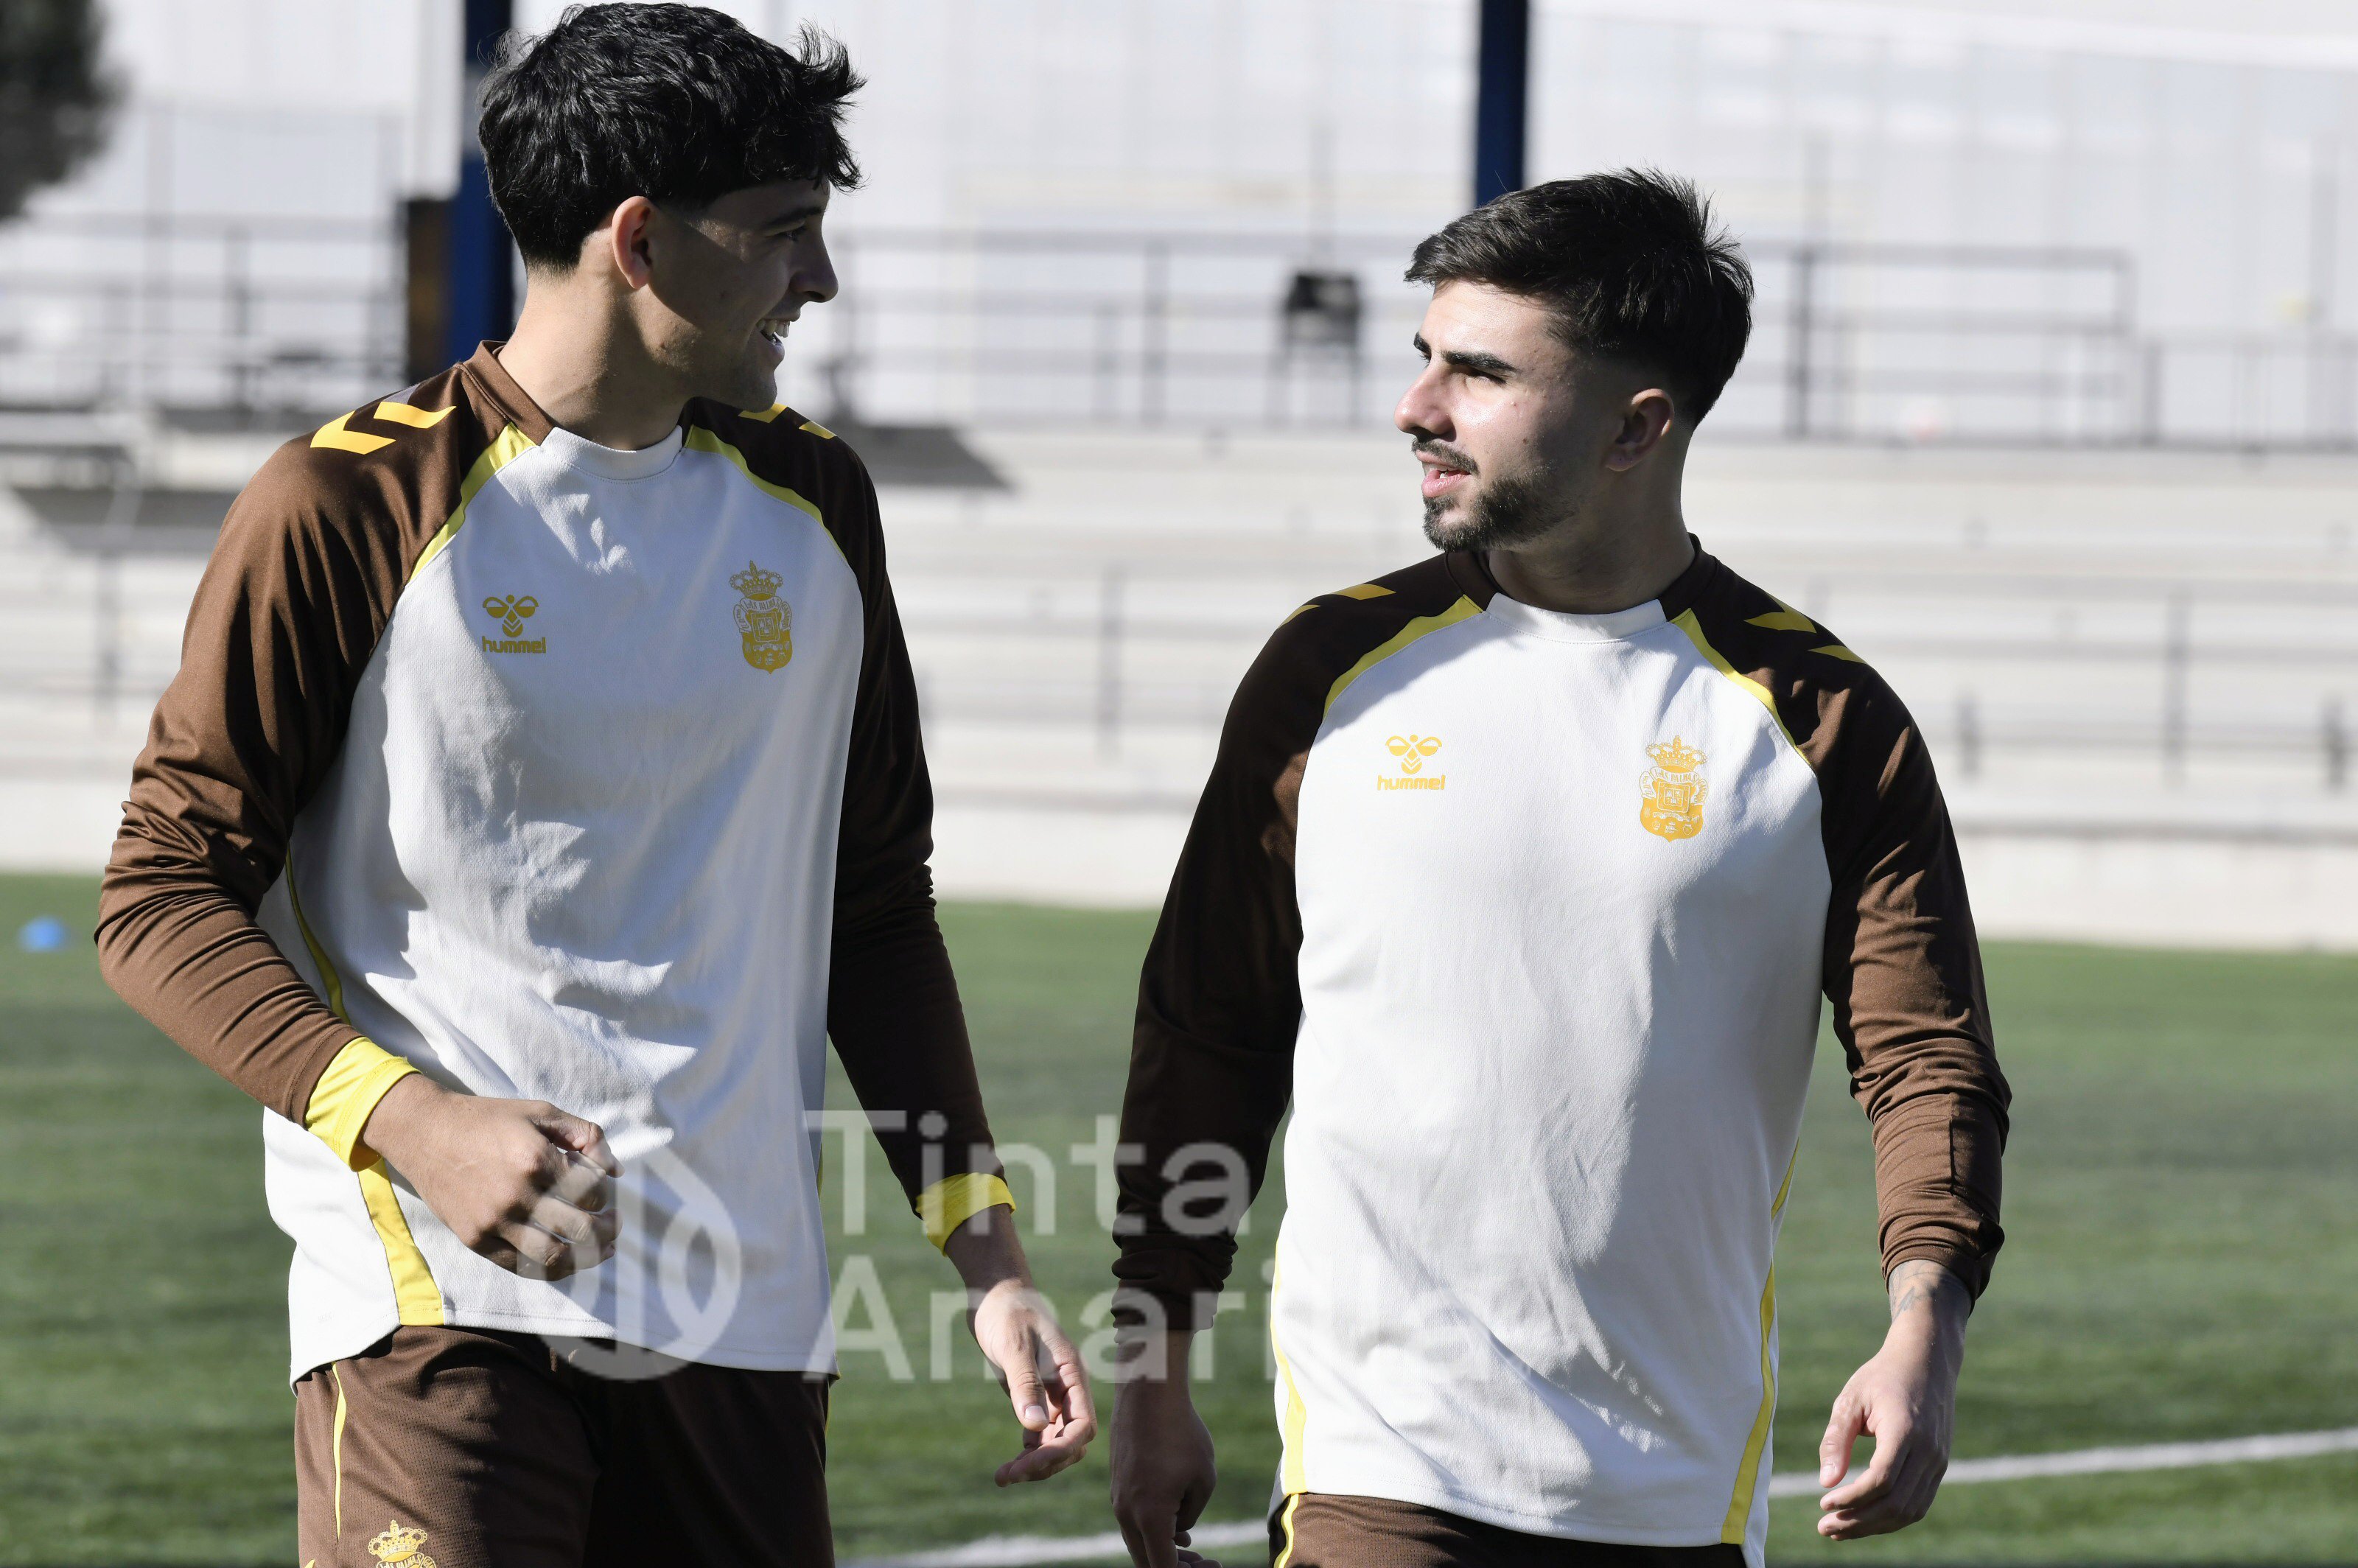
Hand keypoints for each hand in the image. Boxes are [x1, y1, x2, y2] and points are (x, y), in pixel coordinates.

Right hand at [359, 1073, 619, 1278]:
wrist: (425, 1133)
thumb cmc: (488, 1119)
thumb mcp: (540, 1112)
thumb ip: (584, 1135)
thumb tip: (617, 1169)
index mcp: (536, 1158)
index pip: (591, 1191)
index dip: (605, 1194)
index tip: (603, 1192)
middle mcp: (516, 1194)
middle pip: (579, 1228)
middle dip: (606, 1230)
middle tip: (614, 1225)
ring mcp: (493, 1221)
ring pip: (553, 1256)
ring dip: (585, 1259)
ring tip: (600, 1251)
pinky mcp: (475, 1239)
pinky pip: (520, 1266)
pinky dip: (548, 1268)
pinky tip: (564, 1260)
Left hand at [943, 1208, 1096, 1484]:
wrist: (994, 1295)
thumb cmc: (1007, 1313)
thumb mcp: (1014, 1347)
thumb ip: (1025, 1385)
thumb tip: (1033, 1429)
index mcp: (1073, 1374)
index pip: (1083, 1425)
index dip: (1062, 1450)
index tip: (1029, 1463)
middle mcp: (1068, 1389)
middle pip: (1072, 1441)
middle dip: (1047, 1463)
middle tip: (1010, 1474)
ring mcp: (1053, 1395)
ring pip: (1056, 1443)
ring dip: (1036, 1464)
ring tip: (1004, 1477)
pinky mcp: (1034, 1398)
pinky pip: (1039, 1437)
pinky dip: (1027, 1454)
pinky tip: (1007, 1467)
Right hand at [1110, 1329, 1221, 1567]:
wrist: (1149, 1393)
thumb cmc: (1182, 1433)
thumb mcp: (1203, 1479)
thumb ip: (1191, 1515)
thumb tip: (1179, 1530)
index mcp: (1149, 1516)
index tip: (1213, 1566)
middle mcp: (1126, 1512)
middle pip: (1147, 1560)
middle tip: (1206, 1564)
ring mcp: (1118, 1498)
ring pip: (1139, 1540)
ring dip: (1164, 1549)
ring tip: (1194, 1551)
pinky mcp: (1118, 1484)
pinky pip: (1134, 1520)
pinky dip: (1154, 1529)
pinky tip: (1179, 1526)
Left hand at [1817, 1260, 1970, 1537]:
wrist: (1927, 1360)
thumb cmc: (1882, 1377)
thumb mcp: (1851, 1399)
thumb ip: (1836, 1440)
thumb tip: (1825, 1482)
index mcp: (1905, 1431)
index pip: (1881, 1481)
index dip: (1852, 1499)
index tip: (1823, 1502)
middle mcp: (1928, 1451)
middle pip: (1896, 1504)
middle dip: (1859, 1522)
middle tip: (1825, 1528)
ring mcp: (1938, 1461)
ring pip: (1910, 1510)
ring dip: (1874, 1526)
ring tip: (1839, 1528)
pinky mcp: (1939, 1466)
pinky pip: (1918, 1503)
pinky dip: (1891, 1517)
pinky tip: (1864, 1518)